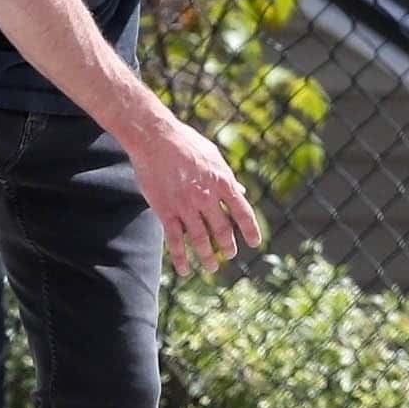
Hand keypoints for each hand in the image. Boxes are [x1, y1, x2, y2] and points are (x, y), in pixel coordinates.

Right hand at [126, 115, 262, 276]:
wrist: (154, 137)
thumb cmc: (184, 142)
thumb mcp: (213, 155)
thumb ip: (226, 176)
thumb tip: (241, 190)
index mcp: (222, 181)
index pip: (242, 212)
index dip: (250, 230)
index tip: (254, 243)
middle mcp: (207, 197)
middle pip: (222, 230)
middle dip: (227, 246)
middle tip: (229, 255)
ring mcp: (186, 205)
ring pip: (200, 239)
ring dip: (207, 256)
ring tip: (211, 267)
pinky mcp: (165, 210)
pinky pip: (175, 240)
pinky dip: (181, 258)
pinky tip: (185, 270)